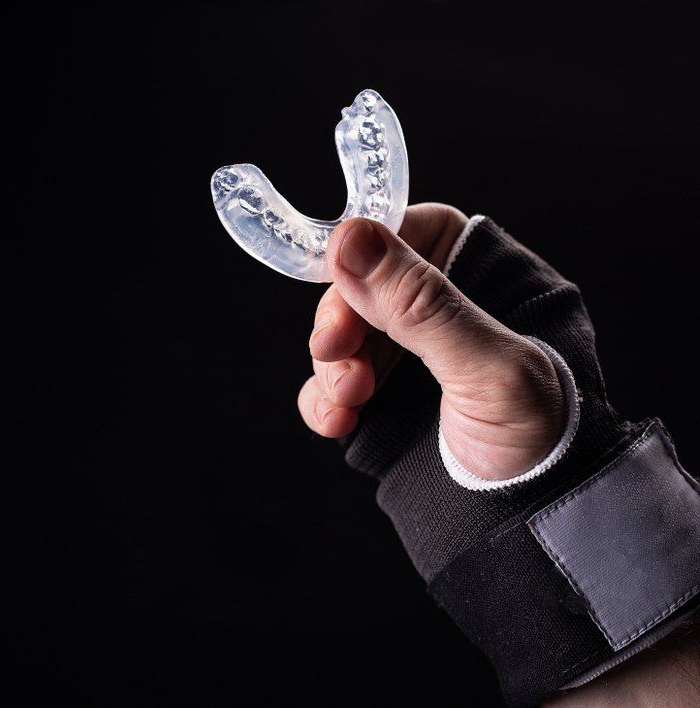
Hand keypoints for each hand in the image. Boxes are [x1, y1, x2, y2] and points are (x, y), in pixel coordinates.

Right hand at [297, 203, 565, 480]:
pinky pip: (330, 387)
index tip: (340, 267)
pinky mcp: (381, 405)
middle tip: (333, 347)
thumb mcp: (487, 368)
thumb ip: (420, 304)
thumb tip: (353, 238)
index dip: (375, 246)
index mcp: (490, 285)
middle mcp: (444, 316)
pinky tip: (335, 421)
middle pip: (366, 286)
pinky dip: (322, 401)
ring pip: (342, 336)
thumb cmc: (540, 445)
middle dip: (342, 317)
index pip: (421, 235)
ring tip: (348, 397)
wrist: (531, 530)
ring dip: (332, 364)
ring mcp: (409, 362)